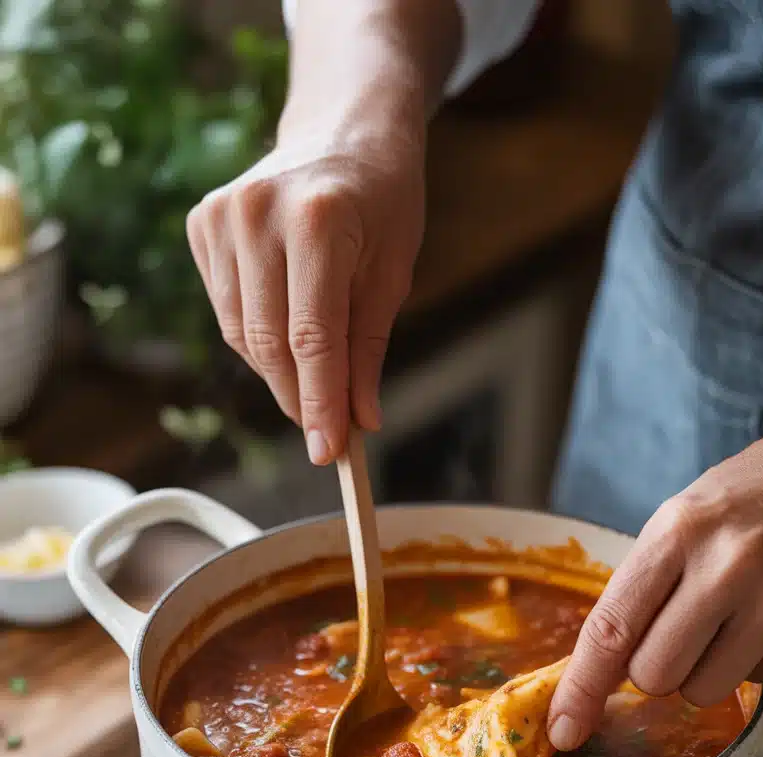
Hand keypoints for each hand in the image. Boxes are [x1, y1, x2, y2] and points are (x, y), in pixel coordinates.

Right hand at [186, 125, 424, 464]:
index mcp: (317, 220)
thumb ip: (368, 349)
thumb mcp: (392, 273)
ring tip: (315, 377)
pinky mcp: (202, 223)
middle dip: (299, 397)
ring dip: (278, 371)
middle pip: (269, 342)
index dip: (319, 403)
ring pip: (241, 334)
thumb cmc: (382, 200)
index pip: (312, 337)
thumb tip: (358, 420)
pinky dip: (257, 338)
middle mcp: (257, 213)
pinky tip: (286, 328)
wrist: (344, 130)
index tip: (328, 451)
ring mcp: (221, 215)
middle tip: (326, 432)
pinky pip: (226, 311)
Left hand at [548, 395, 762, 750]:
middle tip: (679, 631)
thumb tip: (603, 666)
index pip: (611, 628)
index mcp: (678, 531)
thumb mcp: (683, 515)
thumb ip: (644, 585)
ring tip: (730, 619)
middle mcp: (727, 567)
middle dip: (654, 669)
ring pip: (704, 691)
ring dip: (704, 671)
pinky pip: (759, 682)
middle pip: (654, 675)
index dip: (581, 688)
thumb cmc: (756, 494)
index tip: (564, 728)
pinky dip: (754, 661)